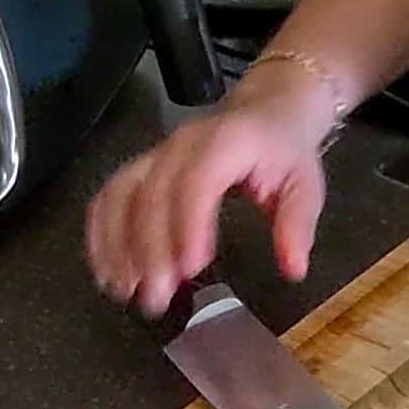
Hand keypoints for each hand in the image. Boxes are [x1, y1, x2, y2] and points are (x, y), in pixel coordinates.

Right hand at [86, 61, 336, 315]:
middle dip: (149, 251)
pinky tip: (108, 269)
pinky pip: (110, 195)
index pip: (198, 182)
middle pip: (152, 195)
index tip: (189, 269)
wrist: (266, 110)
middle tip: (156, 298)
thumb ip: (297, 225)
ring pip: (121, 195)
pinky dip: (102, 233)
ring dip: (116, 245)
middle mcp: (183, 145)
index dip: (188, 226)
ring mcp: (157, 154)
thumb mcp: (306, 186)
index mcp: (227, 143)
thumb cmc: (285, 151)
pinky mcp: (142, 166)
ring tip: (124, 290)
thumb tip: (293, 270)